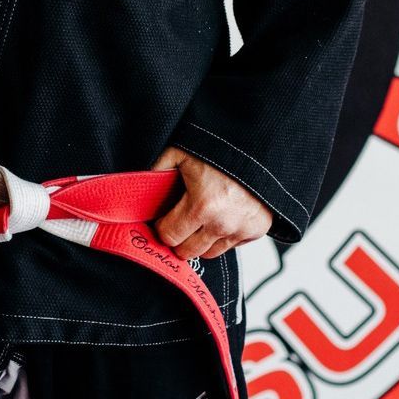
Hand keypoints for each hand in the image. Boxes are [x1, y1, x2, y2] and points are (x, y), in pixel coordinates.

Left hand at [148, 144, 272, 258]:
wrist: (258, 145)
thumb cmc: (219, 147)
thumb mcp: (179, 152)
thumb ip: (157, 171)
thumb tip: (140, 186)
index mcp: (201, 205)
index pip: (169, 236)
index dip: (162, 227)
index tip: (163, 219)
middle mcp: (222, 223)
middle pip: (188, 251)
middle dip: (179, 238)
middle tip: (179, 221)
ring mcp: (242, 229)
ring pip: (210, 253)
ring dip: (201, 240)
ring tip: (200, 218)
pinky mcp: (258, 230)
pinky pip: (232, 245)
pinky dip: (224, 235)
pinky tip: (221, 215)